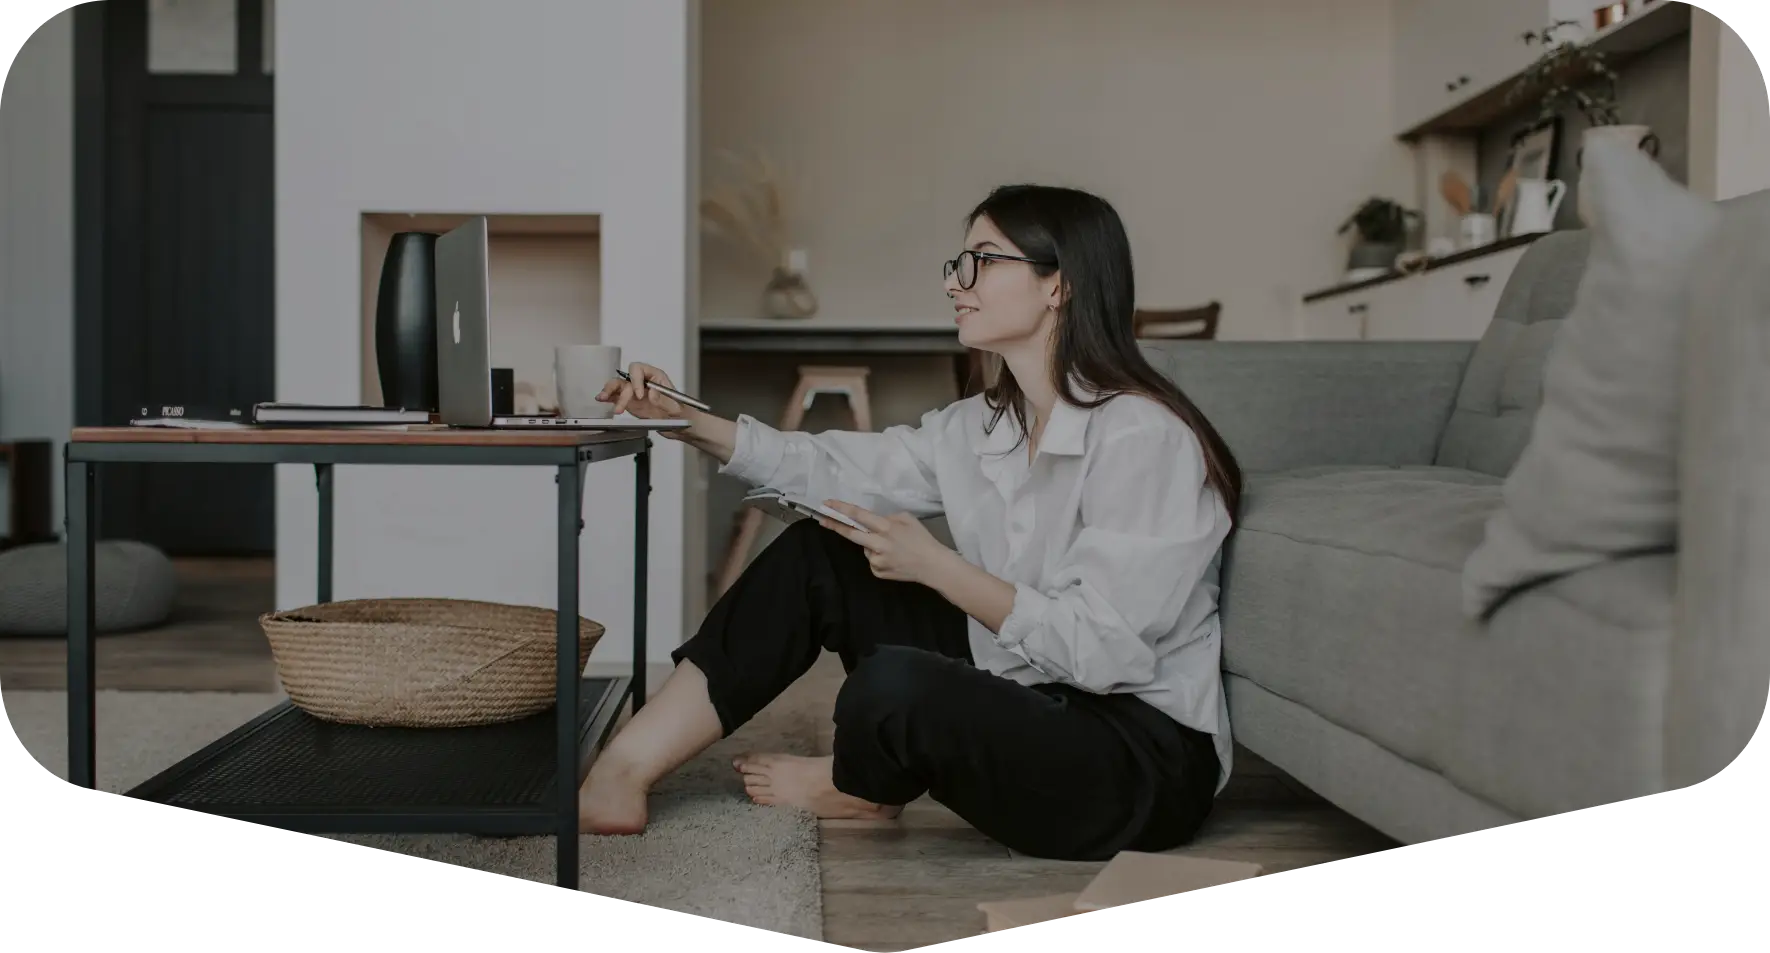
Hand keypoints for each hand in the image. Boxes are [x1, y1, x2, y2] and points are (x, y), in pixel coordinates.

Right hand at [597, 363, 690, 436]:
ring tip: (603, 398)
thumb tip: (651, 393)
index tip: (639, 395)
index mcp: (656, 377)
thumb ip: (664, 400)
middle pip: (626, 378)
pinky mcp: (630, 403)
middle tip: (621, 407)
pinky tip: (602, 399)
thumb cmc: (682, 412)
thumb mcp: (677, 407)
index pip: (640, 369)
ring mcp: (635, 392)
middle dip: (622, 391)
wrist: (680, 425)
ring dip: (609, 391)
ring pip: (618, 386)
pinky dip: (608, 397)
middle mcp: (644, 382)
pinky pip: (616, 397)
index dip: (636, 380)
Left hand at [816, 501, 955, 586]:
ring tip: (892, 548)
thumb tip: (874, 521)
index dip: (841, 509)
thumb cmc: (922, 539)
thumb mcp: (908, 519)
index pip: (859, 515)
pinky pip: (872, 561)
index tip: (827, 504)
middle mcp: (878, 543)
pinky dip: (878, 557)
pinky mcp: (877, 571)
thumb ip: (888, 518)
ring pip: (865, 548)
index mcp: (886, 527)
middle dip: (835, 526)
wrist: (933, 565)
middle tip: (823, 520)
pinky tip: (893, 558)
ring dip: (871, 544)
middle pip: (851, 533)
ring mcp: (876, 560)